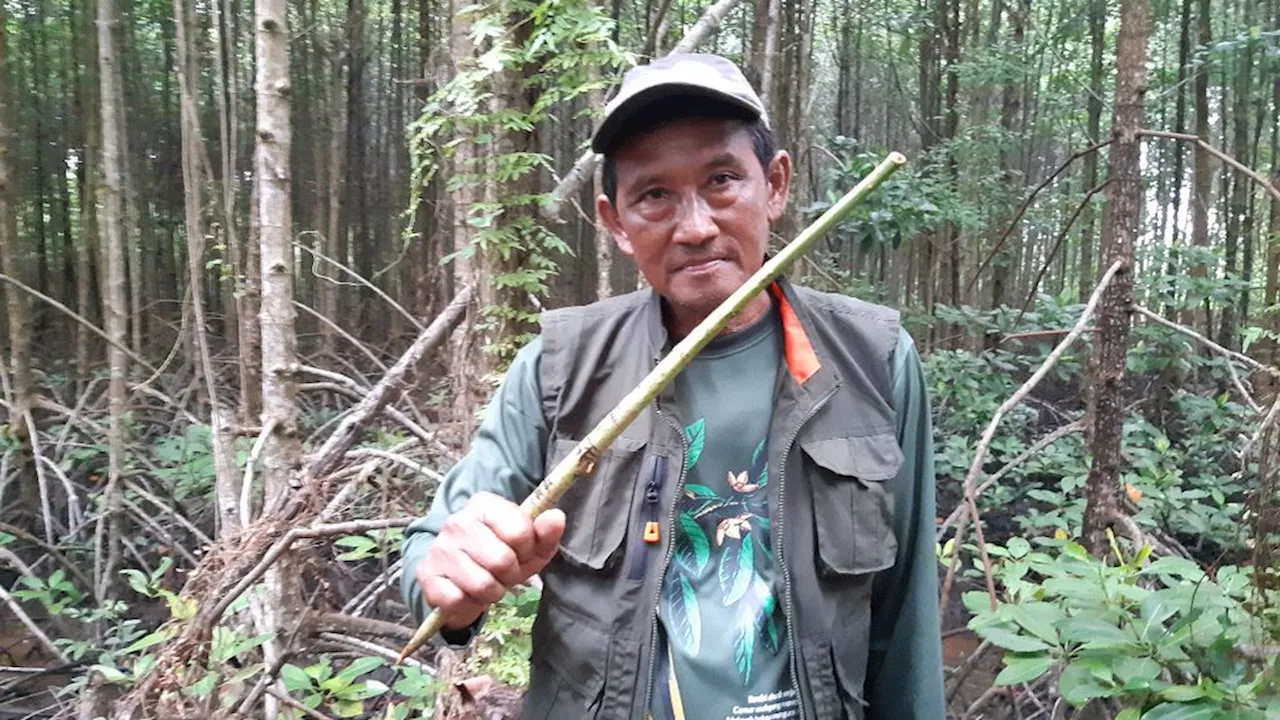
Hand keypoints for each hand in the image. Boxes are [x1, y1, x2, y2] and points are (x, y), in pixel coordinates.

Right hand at [414, 492, 565, 630]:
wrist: (461, 576)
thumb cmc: (502, 556)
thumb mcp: (530, 545)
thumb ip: (547, 532)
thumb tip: (556, 517)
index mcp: (485, 504)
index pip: (519, 531)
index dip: (527, 549)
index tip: (521, 551)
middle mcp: (457, 521)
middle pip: (501, 561)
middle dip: (509, 574)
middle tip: (503, 572)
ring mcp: (439, 547)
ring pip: (482, 584)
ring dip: (492, 592)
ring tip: (487, 582)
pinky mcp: (426, 574)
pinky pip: (458, 600)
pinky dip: (469, 603)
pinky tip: (467, 592)